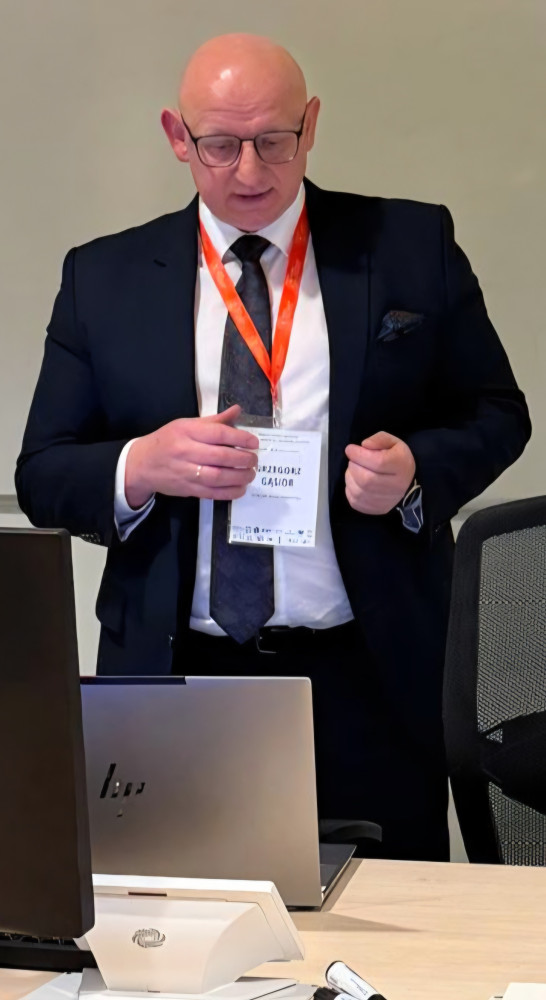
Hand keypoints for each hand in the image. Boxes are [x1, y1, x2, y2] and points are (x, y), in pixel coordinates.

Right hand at [125, 405, 258, 507]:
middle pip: (221, 457)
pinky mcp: (187, 489)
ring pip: (218, 477)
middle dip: (243, 459)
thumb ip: (214, 421)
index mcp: (187, 431)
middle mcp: (186, 451)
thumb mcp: (186, 424)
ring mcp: (186, 472)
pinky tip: (241, 488)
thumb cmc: (167, 441)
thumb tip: (237, 410)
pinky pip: (212, 493)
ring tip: (251, 474)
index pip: (218, 434)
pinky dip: (230, 492)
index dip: (240, 438)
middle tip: (254, 460)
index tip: (254, 442)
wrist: (141, 464)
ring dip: (239, 477)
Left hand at [345, 431, 415, 515]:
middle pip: (366, 479)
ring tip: (355, 470)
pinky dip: (350, 489)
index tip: (350, 449)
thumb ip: (379, 439)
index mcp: (402, 466)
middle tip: (354, 460)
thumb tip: (364, 445)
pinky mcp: (377, 509)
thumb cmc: (396, 459)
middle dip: (353, 466)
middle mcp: (397, 486)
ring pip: (358, 491)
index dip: (359, 454)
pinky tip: (355, 482)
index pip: (378, 462)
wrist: (406, 481)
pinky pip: (355, 501)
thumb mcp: (393, 442)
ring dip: (350, 477)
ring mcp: (387, 501)